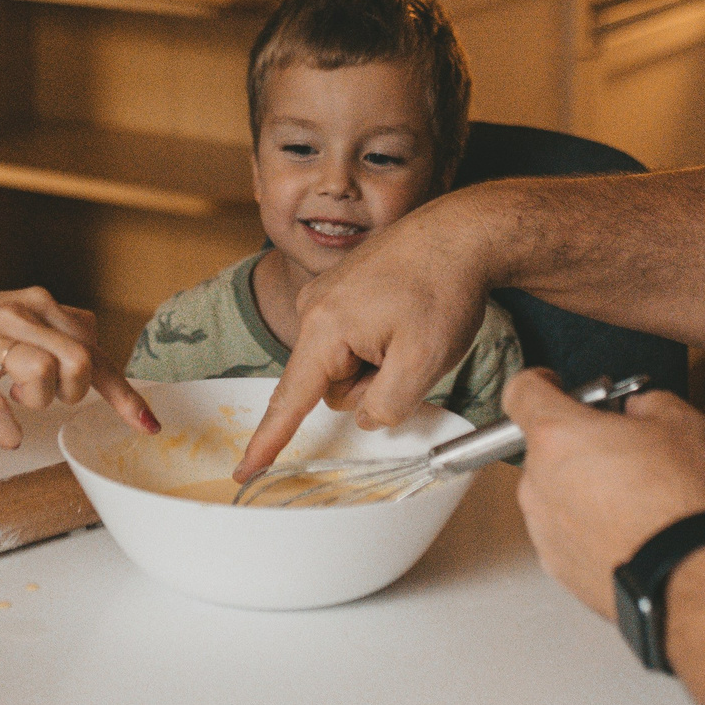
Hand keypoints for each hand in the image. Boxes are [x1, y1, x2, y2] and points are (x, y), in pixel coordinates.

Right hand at [0, 289, 159, 447]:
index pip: (96, 348)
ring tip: (17, 400)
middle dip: (75, 394)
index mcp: (38, 305)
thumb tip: (93, 356)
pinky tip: (4, 435)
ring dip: (40, 403)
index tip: (146, 424)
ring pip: (44, 375)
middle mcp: (18, 316)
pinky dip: (6, 428)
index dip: (125, 393)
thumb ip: (55, 331)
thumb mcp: (12, 316)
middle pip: (81, 362)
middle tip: (49, 399)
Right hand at [233, 189, 498, 480]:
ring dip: (377, 362)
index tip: (243, 471)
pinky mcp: (342, 289)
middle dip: (369, 383)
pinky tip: (404, 318)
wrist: (461, 233)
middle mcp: (315, 308)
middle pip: (329, 383)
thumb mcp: (424, 362)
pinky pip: (351, 338)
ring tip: (410, 328)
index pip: (290, 399)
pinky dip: (378, 342)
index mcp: (325, 327)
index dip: (267, 441)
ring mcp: (327, 295)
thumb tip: (366, 415)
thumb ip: (386, 405)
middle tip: (409, 353)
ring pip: (343, 362)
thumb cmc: (443, 289)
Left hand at [505, 368, 704, 620]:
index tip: (554, 385)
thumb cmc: (682, 503)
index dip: (539, 382)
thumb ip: (648, 401)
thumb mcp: (681, 423)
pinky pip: (563, 531)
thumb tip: (640, 408)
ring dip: (581, 487)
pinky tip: (627, 530)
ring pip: (553, 490)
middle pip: (544, 446)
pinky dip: (586, 527)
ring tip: (632, 497)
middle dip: (577, 442)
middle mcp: (538, 480)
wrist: (690, 578)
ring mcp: (543, 527)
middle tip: (620, 448)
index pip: (521, 390)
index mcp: (558, 434)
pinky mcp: (556, 565)